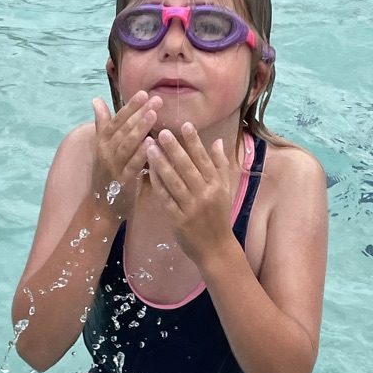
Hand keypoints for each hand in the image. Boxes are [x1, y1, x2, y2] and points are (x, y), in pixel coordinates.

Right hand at [89, 90, 163, 219]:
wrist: (101, 208)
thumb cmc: (106, 176)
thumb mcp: (102, 148)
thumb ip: (103, 125)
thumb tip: (96, 100)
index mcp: (102, 143)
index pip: (116, 120)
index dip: (130, 107)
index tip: (144, 93)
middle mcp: (106, 152)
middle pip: (123, 129)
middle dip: (139, 113)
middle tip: (156, 100)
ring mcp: (113, 167)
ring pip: (127, 144)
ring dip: (140, 129)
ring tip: (154, 115)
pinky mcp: (122, 182)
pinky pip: (132, 165)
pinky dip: (141, 154)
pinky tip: (152, 144)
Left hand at [145, 122, 239, 266]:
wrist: (215, 248)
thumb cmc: (219, 217)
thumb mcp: (225, 190)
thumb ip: (220, 165)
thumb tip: (218, 141)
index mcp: (216, 185)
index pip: (203, 159)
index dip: (194, 141)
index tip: (185, 124)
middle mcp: (204, 194)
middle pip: (187, 167)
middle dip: (174, 148)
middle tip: (161, 131)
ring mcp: (190, 207)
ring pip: (173, 181)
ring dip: (161, 163)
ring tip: (149, 146)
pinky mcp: (177, 219)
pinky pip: (165, 198)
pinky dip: (157, 183)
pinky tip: (148, 170)